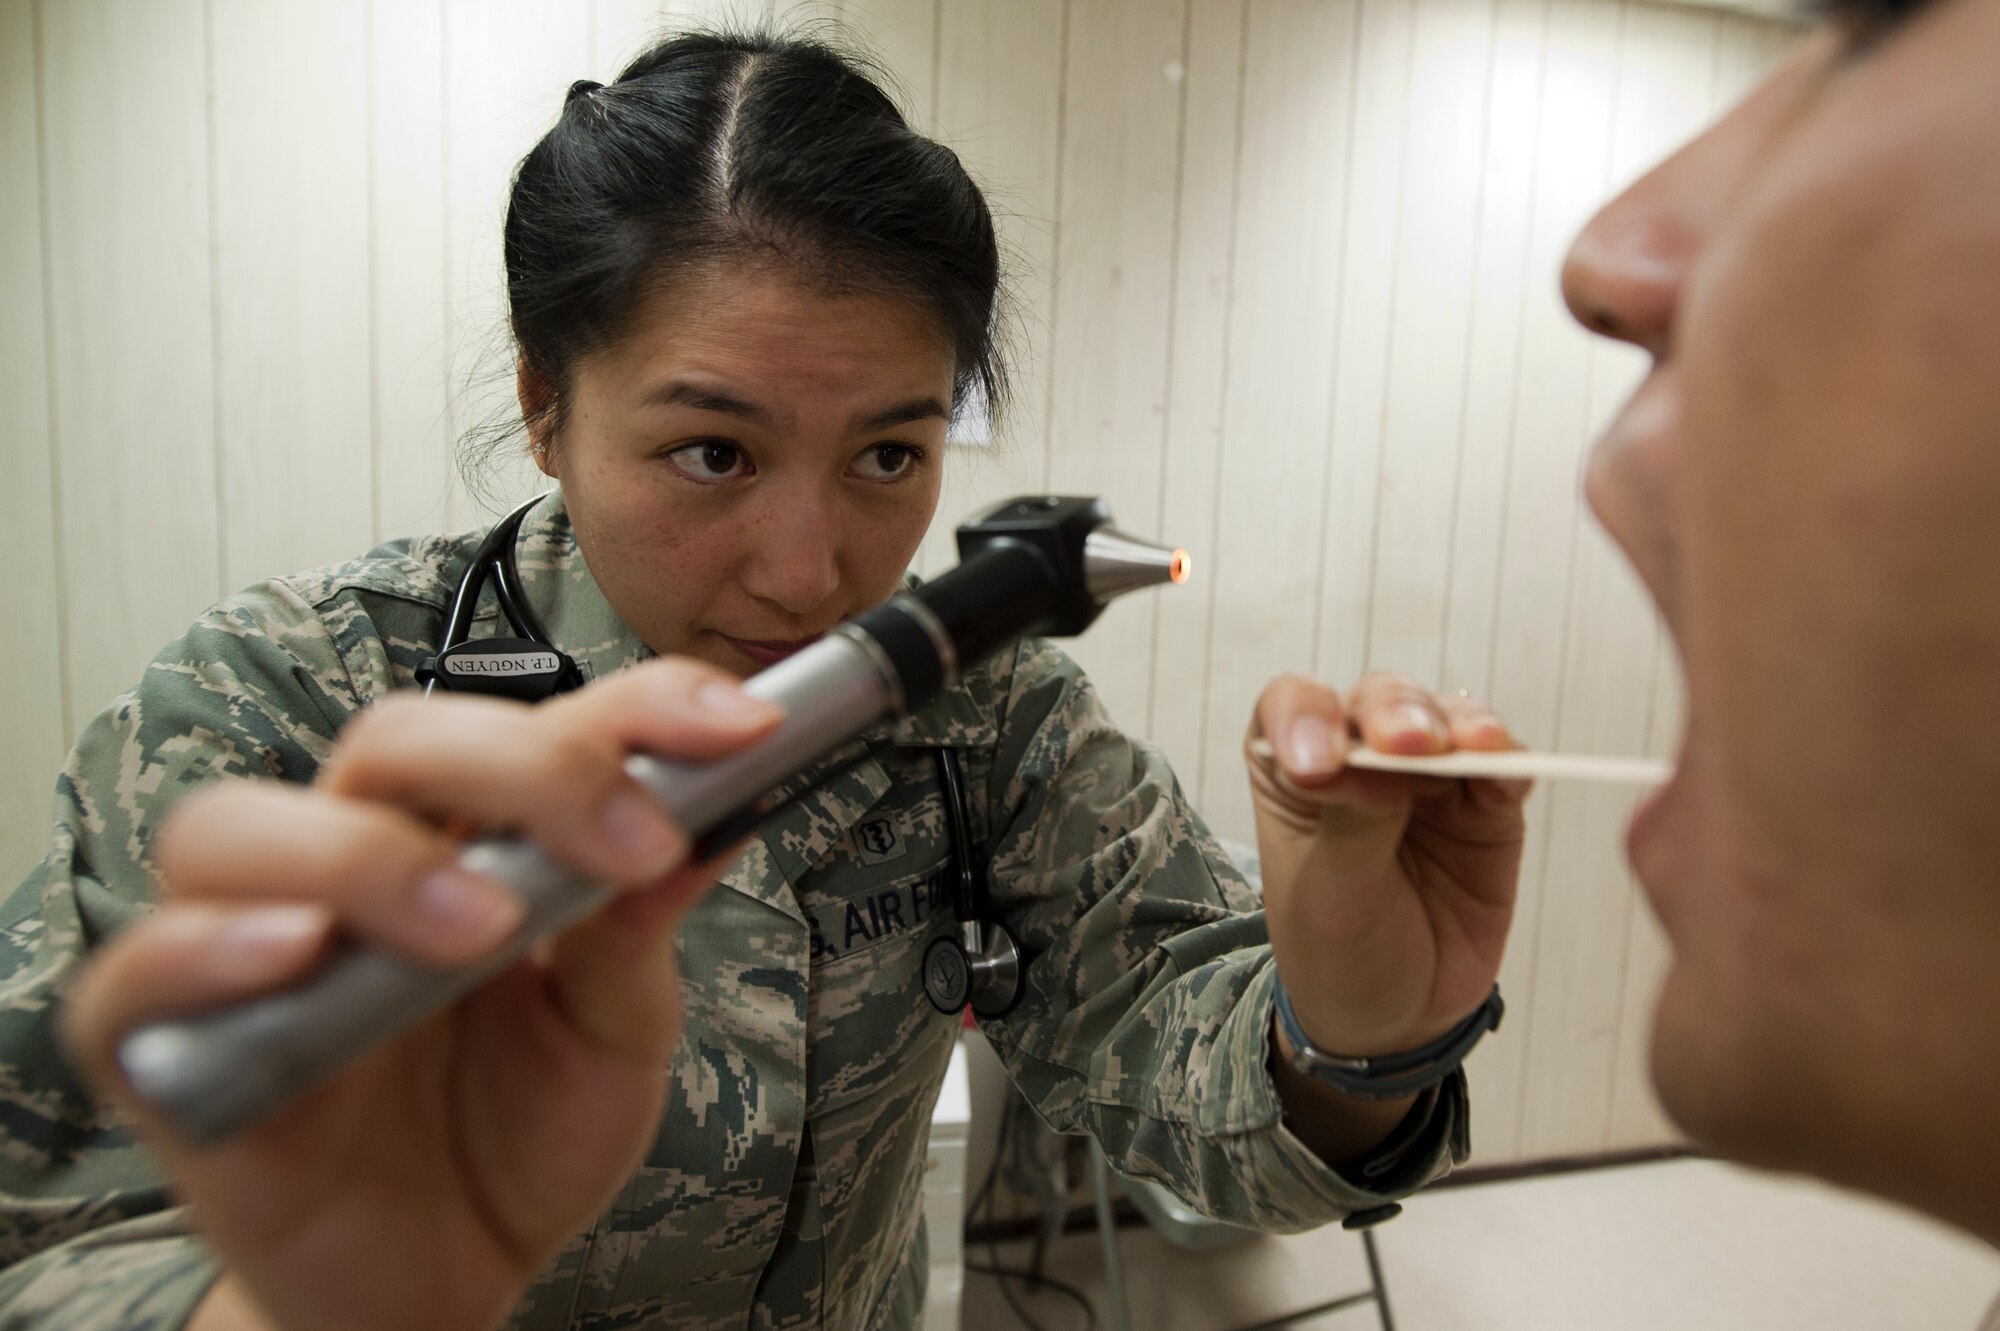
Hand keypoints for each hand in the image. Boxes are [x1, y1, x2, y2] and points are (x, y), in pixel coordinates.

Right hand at [62, 659, 780, 1330]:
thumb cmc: (513, 1139)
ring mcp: (254, 948)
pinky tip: (299, 956)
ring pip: (237, 826)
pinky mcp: (171, 1048)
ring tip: (475, 928)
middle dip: (524, 767)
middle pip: (394, 742)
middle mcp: (354, 865)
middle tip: (629, 846)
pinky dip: (208, 949)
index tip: (742, 727)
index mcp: (467, 841)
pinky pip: (139, 973)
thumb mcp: (612, 1036)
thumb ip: (638, 934)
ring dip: (368, 856)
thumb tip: (720, 814)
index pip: (533, 725)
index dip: (637, 708)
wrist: (439, 1281)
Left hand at [1247, 672, 1528, 1061]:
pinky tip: (1504, 774)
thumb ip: (1352, 828)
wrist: (1396, 1016)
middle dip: (1393, 715)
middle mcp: (1361, 754)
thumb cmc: (1337, 949)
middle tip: (1403, 746)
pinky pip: (1503, 768)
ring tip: (1467, 746)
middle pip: (1378, 702)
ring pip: (1446, 720)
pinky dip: (1507, 762)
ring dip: (1457, 726)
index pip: (1293, 709)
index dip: (1306, 717)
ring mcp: (1430, 775)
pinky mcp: (1487, 805)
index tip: (1316, 762)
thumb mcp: (1330, 898)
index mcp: (1294, 766)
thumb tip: (1382, 768)